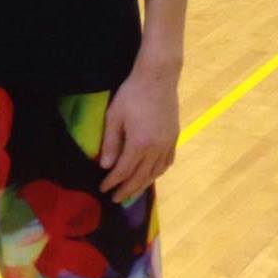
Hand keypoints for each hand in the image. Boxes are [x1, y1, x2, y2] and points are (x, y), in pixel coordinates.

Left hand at [98, 61, 179, 204]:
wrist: (158, 78)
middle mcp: (156, 149)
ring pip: (155, 173)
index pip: (123, 171)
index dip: (112, 182)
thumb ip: (110, 143)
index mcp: (139, 144)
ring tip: (132, 193)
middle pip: (140, 177)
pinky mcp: (174, 138)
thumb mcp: (114, 116)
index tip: (103, 189)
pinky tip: (152, 176)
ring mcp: (167, 144)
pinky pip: (167, 163)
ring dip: (142, 185)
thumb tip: (105, 166)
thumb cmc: (131, 94)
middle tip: (115, 199)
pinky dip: (158, 173)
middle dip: (127, 190)